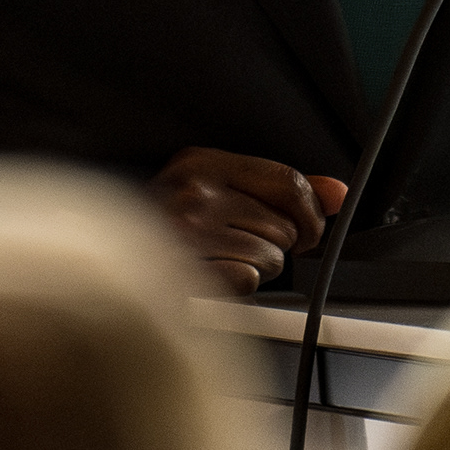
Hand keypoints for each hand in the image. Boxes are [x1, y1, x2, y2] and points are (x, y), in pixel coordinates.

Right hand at [148, 149, 349, 297]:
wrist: (111, 261)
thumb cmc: (168, 224)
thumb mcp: (218, 188)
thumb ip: (281, 188)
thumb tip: (338, 193)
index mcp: (203, 163)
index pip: (288, 181)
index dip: (311, 212)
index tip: (310, 229)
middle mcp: (194, 192)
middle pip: (285, 226)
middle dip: (275, 244)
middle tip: (241, 244)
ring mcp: (186, 233)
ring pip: (271, 259)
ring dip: (256, 268)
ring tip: (222, 259)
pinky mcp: (185, 272)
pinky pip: (247, 283)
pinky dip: (236, 287)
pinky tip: (211, 275)